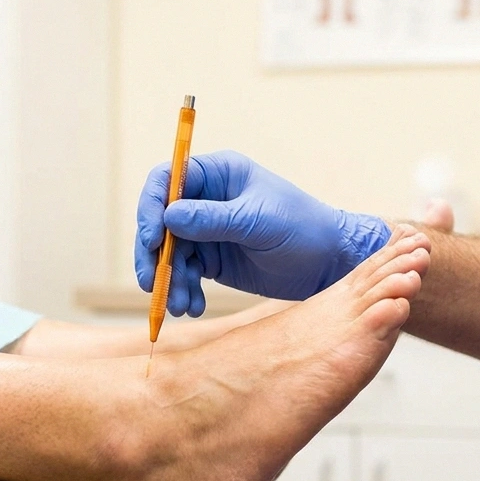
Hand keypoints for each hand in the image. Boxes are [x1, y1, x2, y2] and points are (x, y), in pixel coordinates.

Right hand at [135, 150, 391, 315]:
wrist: (329, 265)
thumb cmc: (303, 230)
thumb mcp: (258, 222)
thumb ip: (213, 219)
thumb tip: (167, 216)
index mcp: (219, 174)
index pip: (167, 180)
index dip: (151, 207)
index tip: (150, 239)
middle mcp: (207, 198)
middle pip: (159, 220)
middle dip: (153, 254)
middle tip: (152, 283)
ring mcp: (207, 229)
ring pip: (168, 252)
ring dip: (168, 280)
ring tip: (180, 305)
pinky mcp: (212, 258)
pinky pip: (184, 273)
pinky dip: (183, 290)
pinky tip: (193, 306)